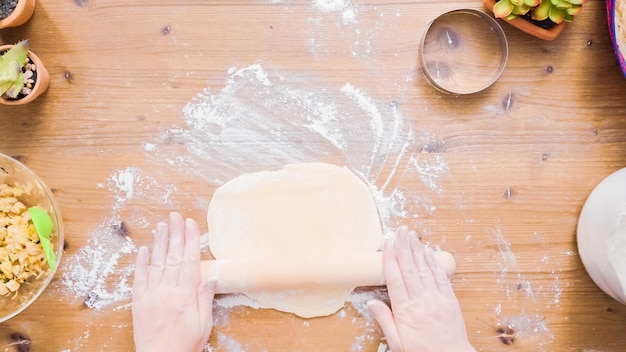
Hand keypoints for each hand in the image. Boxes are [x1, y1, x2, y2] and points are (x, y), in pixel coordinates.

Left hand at [132, 212, 216, 351]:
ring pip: (156, 263)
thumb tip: (210, 276)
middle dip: (175, 234)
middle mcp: (167, 291)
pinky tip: (143, 249)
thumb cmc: (186, 344)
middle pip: (172, 256)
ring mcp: (151, 295)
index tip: (191, 224)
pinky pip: (139, 279)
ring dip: (159, 242)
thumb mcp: (204, 324)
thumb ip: (205, 299)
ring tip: (161, 225)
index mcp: (185, 295)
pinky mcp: (139, 303)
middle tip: (175, 216)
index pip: (189, 260)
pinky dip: (141, 263)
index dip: (190, 240)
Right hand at [367, 226, 474, 351]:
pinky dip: (434, 263)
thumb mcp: (397, 342)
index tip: (388, 242)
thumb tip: (371, 303)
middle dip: (404, 247)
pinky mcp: (450, 301)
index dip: (391, 257)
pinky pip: (441, 278)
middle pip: (410, 268)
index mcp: (405, 310)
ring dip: (417, 250)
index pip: (395, 278)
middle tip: (400, 230)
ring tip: (412, 235)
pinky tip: (428, 252)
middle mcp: (421, 301)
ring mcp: (437, 299)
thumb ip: (385, 320)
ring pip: (425, 269)